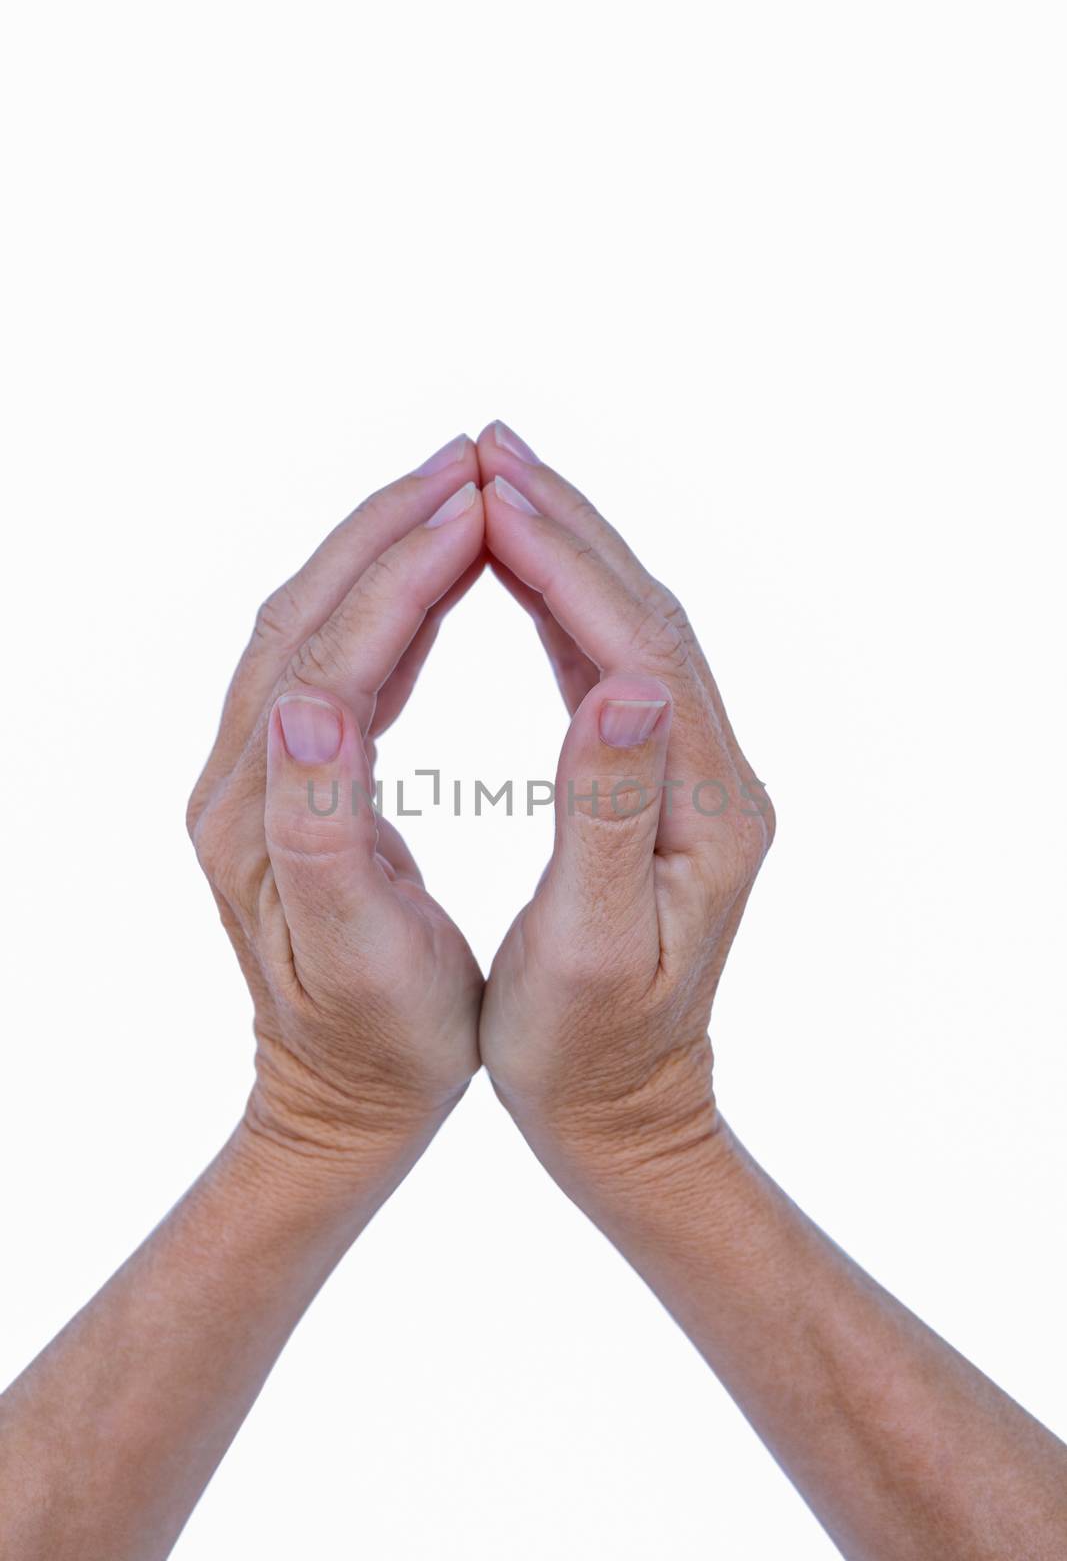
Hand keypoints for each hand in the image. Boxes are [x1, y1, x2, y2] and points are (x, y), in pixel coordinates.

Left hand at [186, 436, 485, 1172]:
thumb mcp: (361, 960)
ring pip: (313, 626)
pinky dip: (384, 606)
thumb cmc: (384, 1046)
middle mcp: (238, 780)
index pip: (329, 657)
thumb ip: (326, 833)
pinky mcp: (282, 783)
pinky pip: (330, 663)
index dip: (403, 573)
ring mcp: (253, 776)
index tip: (479, 503)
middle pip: (305, 616)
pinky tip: (435, 581)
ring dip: (382, 549)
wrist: (341, 1098)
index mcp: (260, 818)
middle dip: (386, 527)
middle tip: (472, 461)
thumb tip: (311, 709)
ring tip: (463, 497)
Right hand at [477, 422, 774, 1180]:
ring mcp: (693, 779)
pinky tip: (524, 579)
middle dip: (570, 524)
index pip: (635, 648)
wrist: (626, 1115)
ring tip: (498, 486)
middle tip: (488, 445)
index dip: (563, 561)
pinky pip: (617, 670)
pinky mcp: (663, 789)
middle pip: (647, 615)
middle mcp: (715, 779)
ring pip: (634, 631)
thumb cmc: (586, 1056)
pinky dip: (568, 609)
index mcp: (704, 812)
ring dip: (570, 550)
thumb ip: (607, 811)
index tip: (488, 489)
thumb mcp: (589, 948)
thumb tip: (622, 683)